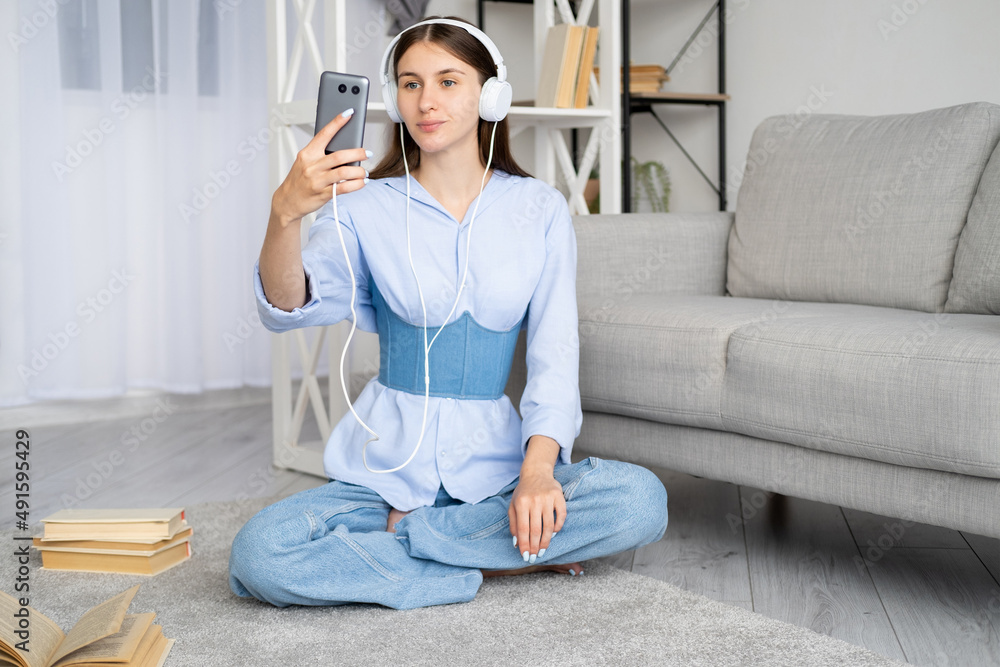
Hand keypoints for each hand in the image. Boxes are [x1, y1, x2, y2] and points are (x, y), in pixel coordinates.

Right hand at [271, 110, 370, 226]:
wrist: (287, 201)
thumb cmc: (298, 180)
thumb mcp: (305, 163)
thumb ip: (321, 156)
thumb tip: (345, 150)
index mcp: (307, 154)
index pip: (324, 134)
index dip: (337, 122)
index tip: (349, 113)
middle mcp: (312, 166)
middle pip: (339, 155)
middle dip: (358, 153)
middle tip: (367, 153)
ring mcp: (317, 180)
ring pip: (344, 172)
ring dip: (359, 171)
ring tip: (364, 172)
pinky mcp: (323, 194)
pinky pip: (344, 188)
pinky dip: (356, 184)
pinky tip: (361, 182)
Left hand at [508, 468, 565, 562]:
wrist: (536, 473)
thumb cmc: (523, 492)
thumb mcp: (513, 506)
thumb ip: (513, 524)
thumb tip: (517, 543)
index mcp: (521, 503)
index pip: (523, 529)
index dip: (524, 544)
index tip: (525, 556)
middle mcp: (534, 500)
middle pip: (536, 529)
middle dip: (535, 546)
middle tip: (535, 557)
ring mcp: (548, 498)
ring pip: (548, 526)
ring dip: (546, 541)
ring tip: (543, 550)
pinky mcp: (559, 496)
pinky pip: (561, 516)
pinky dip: (558, 527)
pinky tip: (553, 534)